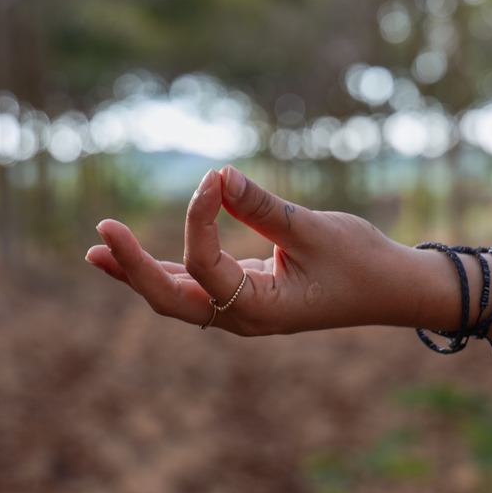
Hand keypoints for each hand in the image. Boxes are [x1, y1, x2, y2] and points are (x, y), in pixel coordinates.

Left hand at [85, 166, 452, 334]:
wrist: (393, 290)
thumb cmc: (362, 262)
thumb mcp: (314, 230)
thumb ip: (262, 205)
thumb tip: (217, 174)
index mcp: (262, 310)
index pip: (207, 264)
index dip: (199, 217)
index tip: (213, 177)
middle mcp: (244, 318)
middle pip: (172, 299)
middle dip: (134, 268)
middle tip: (101, 236)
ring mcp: (242, 310)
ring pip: (178, 296)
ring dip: (139, 273)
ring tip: (97, 251)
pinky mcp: (246, 295)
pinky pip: (196, 286)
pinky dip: (166, 270)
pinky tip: (134, 258)